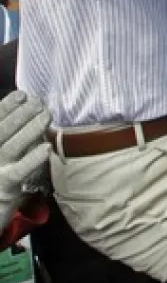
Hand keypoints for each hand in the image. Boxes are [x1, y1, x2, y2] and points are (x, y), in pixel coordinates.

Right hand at [0, 92, 50, 231]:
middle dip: (22, 114)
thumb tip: (24, 107)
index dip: (6, 106)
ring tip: (46, 116)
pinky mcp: (5, 188)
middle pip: (2, 130)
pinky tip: (46, 148)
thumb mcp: (0, 152)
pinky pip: (19, 172)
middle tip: (39, 102)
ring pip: (12, 147)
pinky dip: (32, 159)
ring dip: (30, 129)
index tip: (22, 94)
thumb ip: (7, 134)